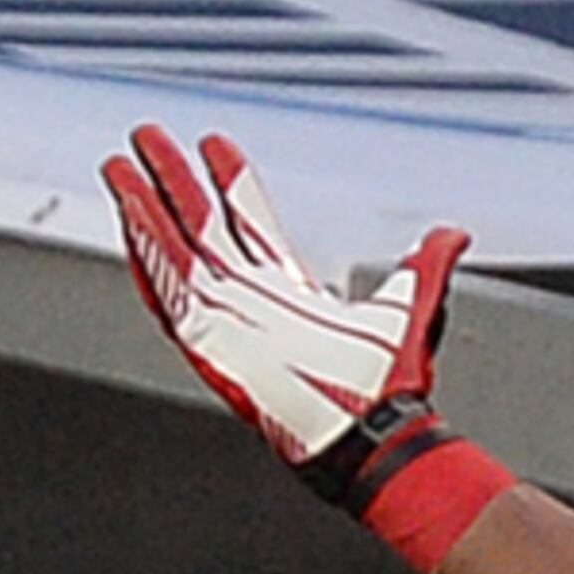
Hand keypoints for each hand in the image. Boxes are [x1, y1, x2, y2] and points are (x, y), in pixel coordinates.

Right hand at [101, 127, 468, 495]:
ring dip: (143, 211)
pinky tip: (130, 218)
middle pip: (200, 228)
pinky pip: (167, 295)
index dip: (231, 184)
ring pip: (173, 254)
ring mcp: (227, 323)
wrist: (374, 436)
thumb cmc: (390, 388)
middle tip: (148, 138)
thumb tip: (453, 234)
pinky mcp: (209, 345)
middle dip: (173, 183)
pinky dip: (146, 256)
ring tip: (120, 168)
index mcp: (292, 294)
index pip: (251, 225)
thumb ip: (428, 265)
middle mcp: (253, 303)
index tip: (215, 145)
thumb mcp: (413, 308)